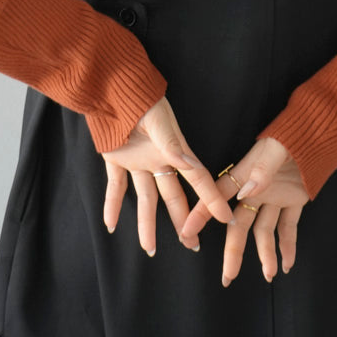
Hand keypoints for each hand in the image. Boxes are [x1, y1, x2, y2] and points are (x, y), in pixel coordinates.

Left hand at [101, 96, 232, 254]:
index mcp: (174, 150)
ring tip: (150, 249)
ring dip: (147, 223)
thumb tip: (190, 164)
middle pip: (173, 196)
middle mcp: (159, 159)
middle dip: (183, 220)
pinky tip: (110, 225)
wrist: (111, 88)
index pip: (197, 179)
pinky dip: (111, 205)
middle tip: (191, 244)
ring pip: (145, 198)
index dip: (212, 199)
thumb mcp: (158, 120)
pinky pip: (114, 187)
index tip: (226, 218)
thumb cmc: (140, 99)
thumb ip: (172, 144)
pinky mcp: (116, 159)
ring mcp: (138, 161)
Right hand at [180, 136, 310, 285]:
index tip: (187, 233)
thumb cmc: (292, 135)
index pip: (218, 198)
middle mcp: (255, 189)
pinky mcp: (293, 199)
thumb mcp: (275, 148)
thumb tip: (246, 193)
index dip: (202, 215)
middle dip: (234, 251)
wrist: (318, 132)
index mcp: (245, 175)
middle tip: (228, 277)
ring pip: (264, 230)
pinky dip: (288, 245)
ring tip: (269, 274)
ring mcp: (274, 196)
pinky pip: (288, 227)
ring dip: (266, 253)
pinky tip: (287, 263)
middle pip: (240, 225)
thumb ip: (262, 170)